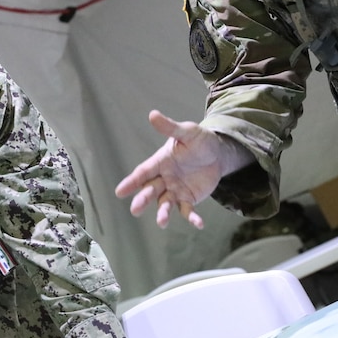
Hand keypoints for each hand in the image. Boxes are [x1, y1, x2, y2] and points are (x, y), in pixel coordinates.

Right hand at [115, 110, 244, 228]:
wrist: (218, 153)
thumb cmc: (199, 140)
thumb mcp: (187, 132)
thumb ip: (170, 127)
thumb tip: (153, 114)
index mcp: (160, 162)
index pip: (143, 172)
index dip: (131, 182)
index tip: (119, 192)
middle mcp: (164, 178)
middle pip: (150, 190)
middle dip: (143, 200)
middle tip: (135, 210)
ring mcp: (175, 190)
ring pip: (165, 203)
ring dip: (163, 213)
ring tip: (162, 222)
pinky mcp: (188, 198)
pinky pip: (187, 210)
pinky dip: (191, 218)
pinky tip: (198, 223)